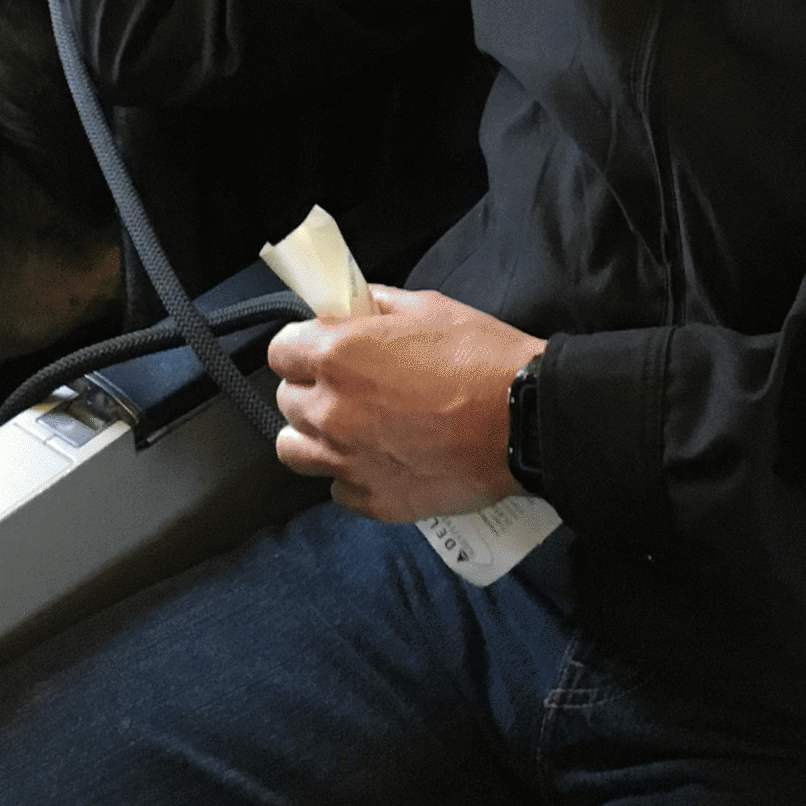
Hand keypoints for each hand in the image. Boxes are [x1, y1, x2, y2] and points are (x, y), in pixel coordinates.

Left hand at [268, 289, 544, 522]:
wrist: (526, 421)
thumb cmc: (482, 360)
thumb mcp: (428, 308)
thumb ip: (378, 305)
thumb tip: (354, 306)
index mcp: (338, 356)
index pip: (279, 351)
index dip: (301, 347)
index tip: (320, 350)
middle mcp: (332, 411)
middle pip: (287, 400)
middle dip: (311, 389)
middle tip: (349, 386)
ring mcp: (348, 461)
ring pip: (296, 451)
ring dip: (316, 436)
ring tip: (351, 429)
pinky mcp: (374, 500)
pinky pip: (339, 489)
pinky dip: (353, 475)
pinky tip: (383, 459)